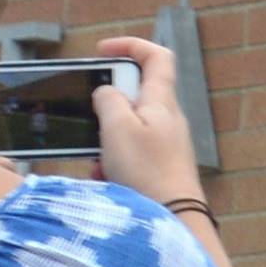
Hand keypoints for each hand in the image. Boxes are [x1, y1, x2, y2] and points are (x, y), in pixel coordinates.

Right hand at [85, 32, 202, 207]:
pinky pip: (129, 157)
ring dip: (104, 142)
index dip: (129, 46)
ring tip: (98, 163)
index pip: (156, 56)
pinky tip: (106, 180)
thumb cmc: (148, 172)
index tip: (101, 52)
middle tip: (91, 121)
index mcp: (160, 100)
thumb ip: (108, 100)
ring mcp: (164, 145)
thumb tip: (104, 92)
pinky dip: (113, 164)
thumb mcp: (117, 128)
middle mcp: (166, 119)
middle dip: (104, 107)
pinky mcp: (159, 169)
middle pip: (132, 95)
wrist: (174, 220)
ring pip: (125, 131)